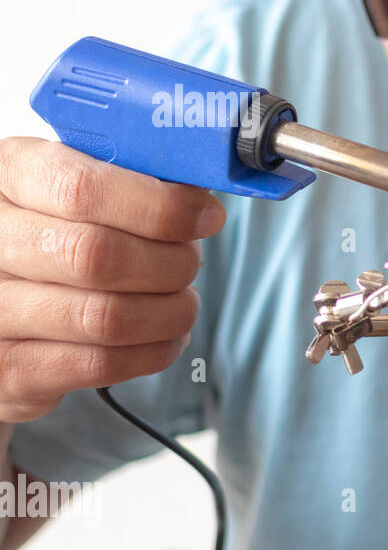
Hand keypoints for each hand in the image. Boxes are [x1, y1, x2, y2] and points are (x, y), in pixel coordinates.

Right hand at [0, 138, 223, 422]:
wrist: (1, 306)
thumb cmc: (51, 237)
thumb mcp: (70, 190)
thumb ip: (128, 181)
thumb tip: (200, 195)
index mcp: (5, 179)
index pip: (81, 189)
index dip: (159, 205)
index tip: (205, 216)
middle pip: (98, 255)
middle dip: (169, 262)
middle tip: (188, 263)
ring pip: (107, 317)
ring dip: (168, 312)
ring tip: (181, 302)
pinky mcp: (12, 370)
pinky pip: (102, 364)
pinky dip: (153, 351)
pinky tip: (164, 336)